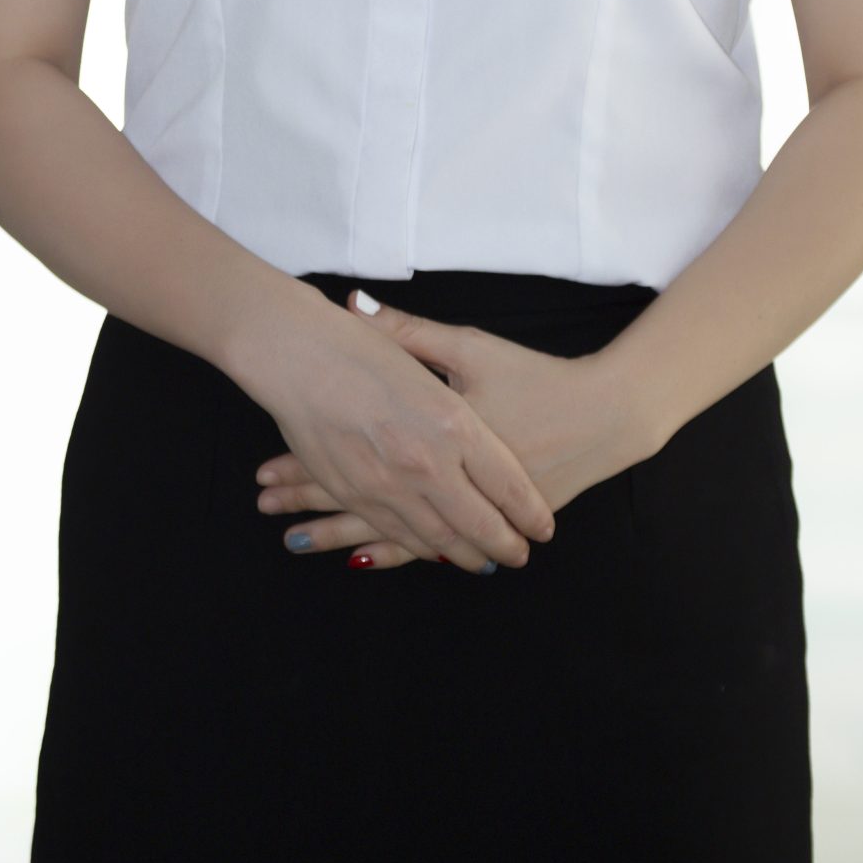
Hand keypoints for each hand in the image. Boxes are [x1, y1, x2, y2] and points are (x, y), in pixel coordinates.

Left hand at [251, 287, 639, 570]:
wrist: (598, 416)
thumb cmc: (533, 377)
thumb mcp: (469, 347)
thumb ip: (407, 331)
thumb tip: (353, 303)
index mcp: (433, 434)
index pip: (357, 454)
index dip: (307, 464)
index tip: (265, 471)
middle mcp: (443, 479)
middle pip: (365, 500)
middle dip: (313, 507)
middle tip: (266, 509)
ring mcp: (464, 509)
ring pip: (389, 532)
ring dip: (340, 535)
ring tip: (292, 541)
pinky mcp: (482, 526)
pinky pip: (426, 546)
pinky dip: (389, 552)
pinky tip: (358, 558)